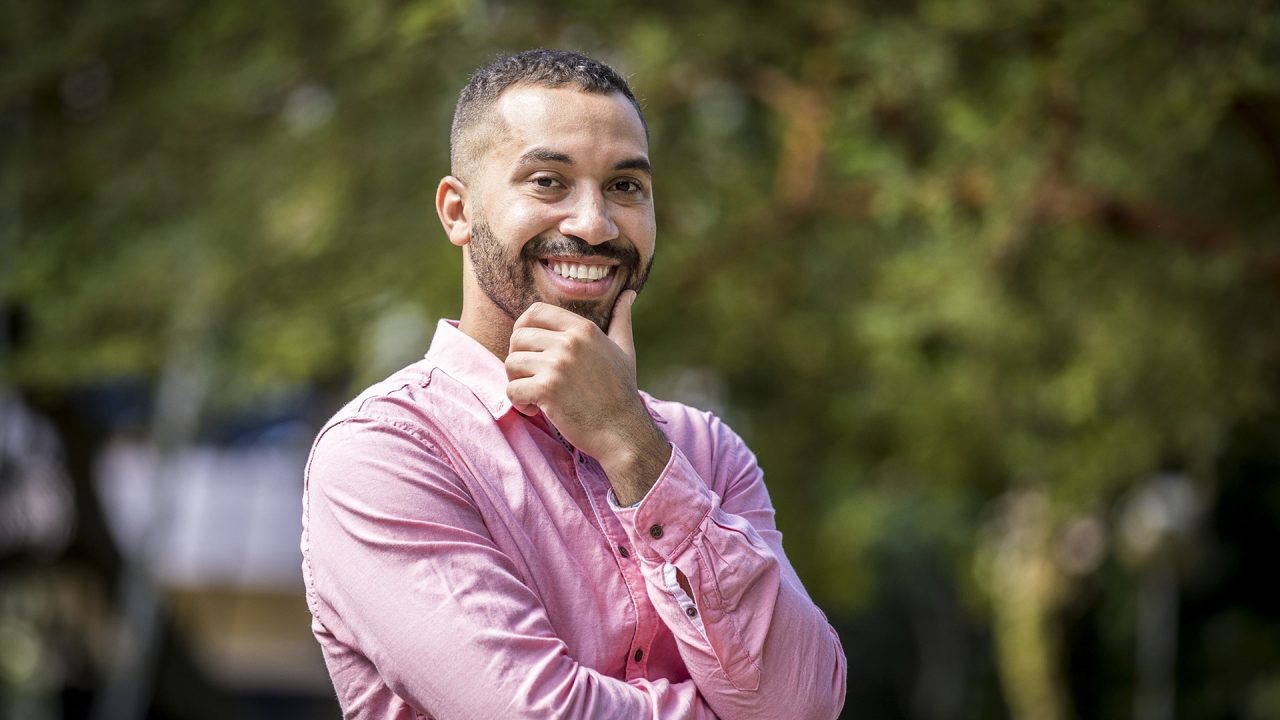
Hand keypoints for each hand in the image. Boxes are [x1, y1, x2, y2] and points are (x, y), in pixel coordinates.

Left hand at [505, 291, 669, 503]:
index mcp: (583, 329)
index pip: (535, 312)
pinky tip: (536, 409)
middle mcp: (569, 342)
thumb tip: (628, 294)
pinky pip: (511, 389)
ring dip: (517, 381)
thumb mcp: (624, 350)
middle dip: (518, 358)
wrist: (623, 431)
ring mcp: (557, 365)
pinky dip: (518, 402)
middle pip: (518, 337)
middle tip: (531, 376)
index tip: (528, 348)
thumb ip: (621, 319)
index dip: (523, 328)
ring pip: (511, 363)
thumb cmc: (622, 392)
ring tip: (534, 395)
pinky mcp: (547, 390)